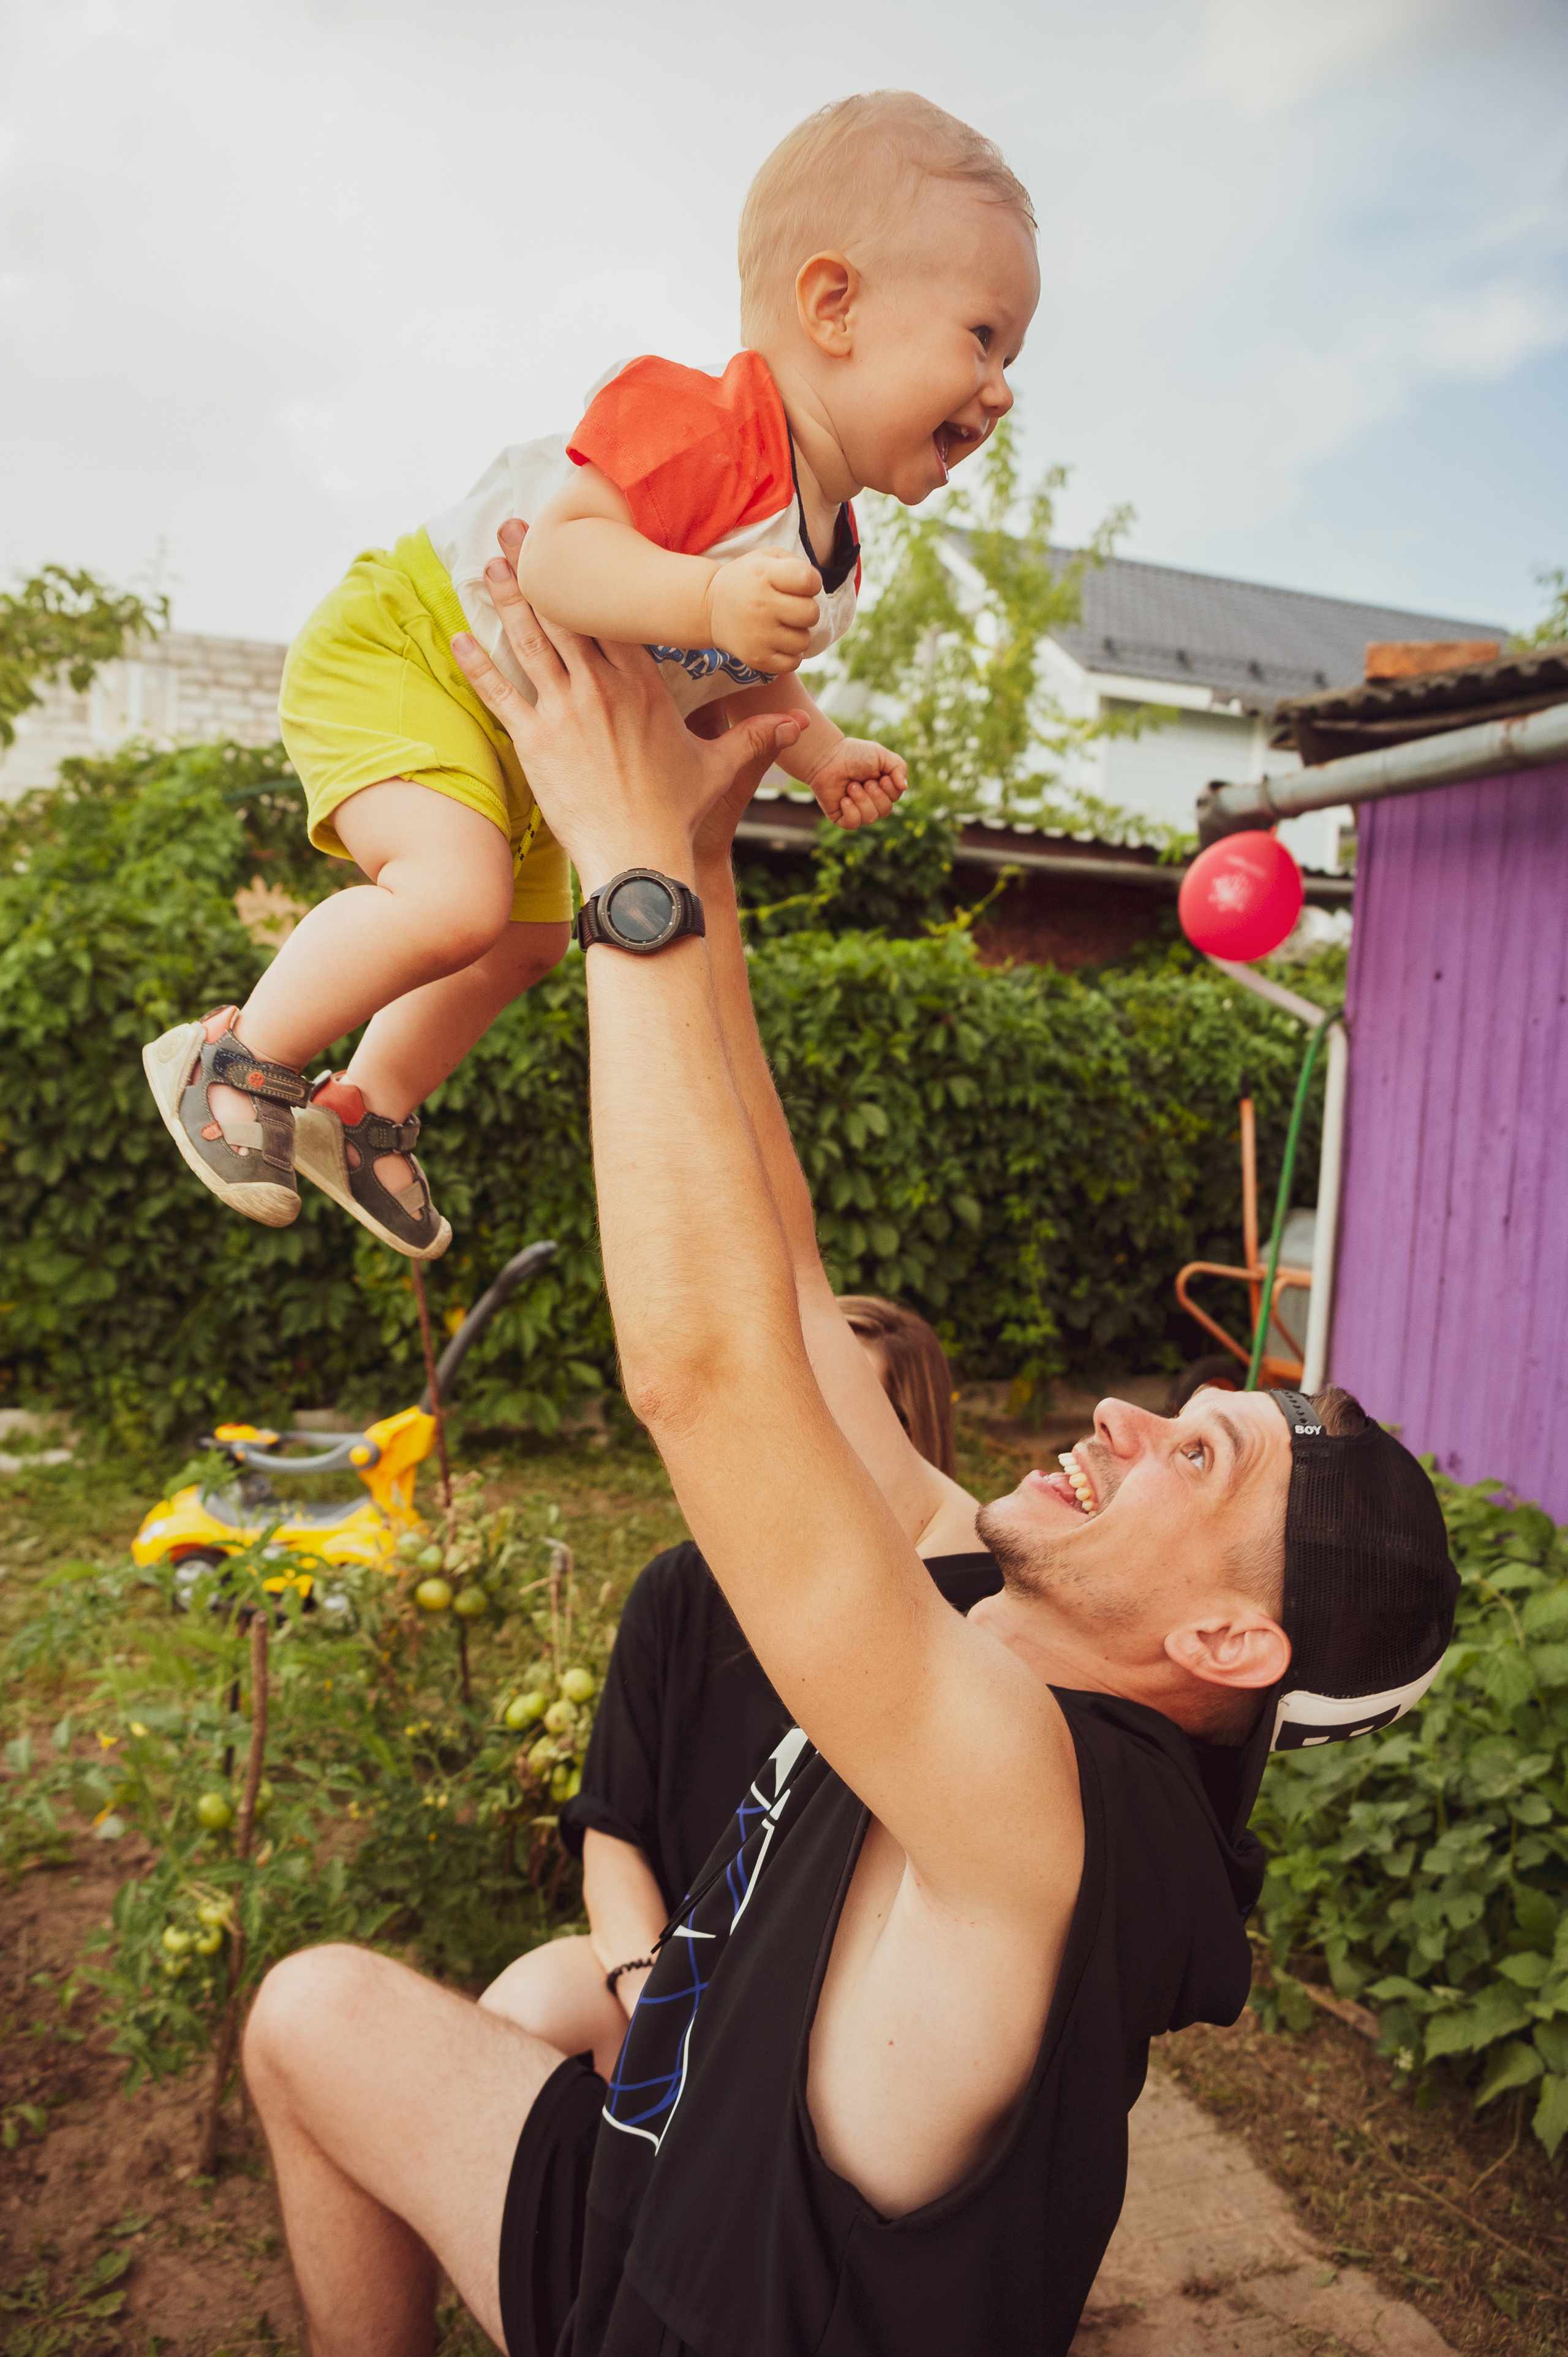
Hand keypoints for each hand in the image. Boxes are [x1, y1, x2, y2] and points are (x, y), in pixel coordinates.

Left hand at [450, 551, 801, 891]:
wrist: (640, 856)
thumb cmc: (679, 814)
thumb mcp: (721, 768)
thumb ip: (754, 737)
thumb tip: (795, 722)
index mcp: (644, 686)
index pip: (617, 616)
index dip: (597, 577)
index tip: (583, 547)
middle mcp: (603, 688)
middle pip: (567, 614)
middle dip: (540, 568)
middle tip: (519, 530)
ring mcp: (565, 712)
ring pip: (530, 641)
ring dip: (507, 599)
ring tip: (489, 565)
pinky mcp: (534, 742)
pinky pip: (499, 693)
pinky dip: (477, 664)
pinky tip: (458, 637)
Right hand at [707, 548, 821, 673]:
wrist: (710, 608)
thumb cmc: (748, 580)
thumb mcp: (766, 558)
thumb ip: (796, 565)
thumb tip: (817, 587)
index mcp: (764, 575)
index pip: (808, 580)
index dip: (812, 583)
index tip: (800, 585)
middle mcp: (761, 606)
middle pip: (810, 614)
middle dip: (807, 610)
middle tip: (791, 608)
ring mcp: (758, 635)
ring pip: (803, 641)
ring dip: (798, 634)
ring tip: (782, 625)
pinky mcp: (757, 658)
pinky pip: (793, 663)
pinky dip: (790, 654)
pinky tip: (778, 642)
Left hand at [808, 736, 908, 830]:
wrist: (827, 757)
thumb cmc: (854, 754)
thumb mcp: (882, 755)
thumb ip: (898, 768)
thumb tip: (904, 787)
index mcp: (882, 788)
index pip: (895, 798)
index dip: (890, 790)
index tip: (880, 778)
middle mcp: (871, 801)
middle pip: (885, 811)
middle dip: (876, 796)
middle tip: (865, 782)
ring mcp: (856, 810)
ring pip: (870, 818)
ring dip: (862, 800)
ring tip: (851, 786)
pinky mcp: (841, 817)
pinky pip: (853, 824)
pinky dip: (851, 811)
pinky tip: (844, 799)